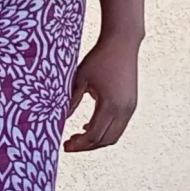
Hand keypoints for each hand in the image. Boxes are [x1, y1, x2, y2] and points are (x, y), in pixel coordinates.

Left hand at [64, 32, 140, 151]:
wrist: (122, 43)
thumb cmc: (99, 59)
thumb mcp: (80, 79)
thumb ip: (70, 101)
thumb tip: (58, 119)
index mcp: (111, 105)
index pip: (94, 135)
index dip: (79, 145)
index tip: (65, 146)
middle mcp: (124, 110)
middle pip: (106, 140)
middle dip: (87, 146)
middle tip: (69, 145)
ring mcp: (130, 108)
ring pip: (114, 135)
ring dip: (97, 140)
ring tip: (77, 138)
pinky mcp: (131, 104)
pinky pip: (119, 126)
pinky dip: (105, 131)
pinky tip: (89, 127)